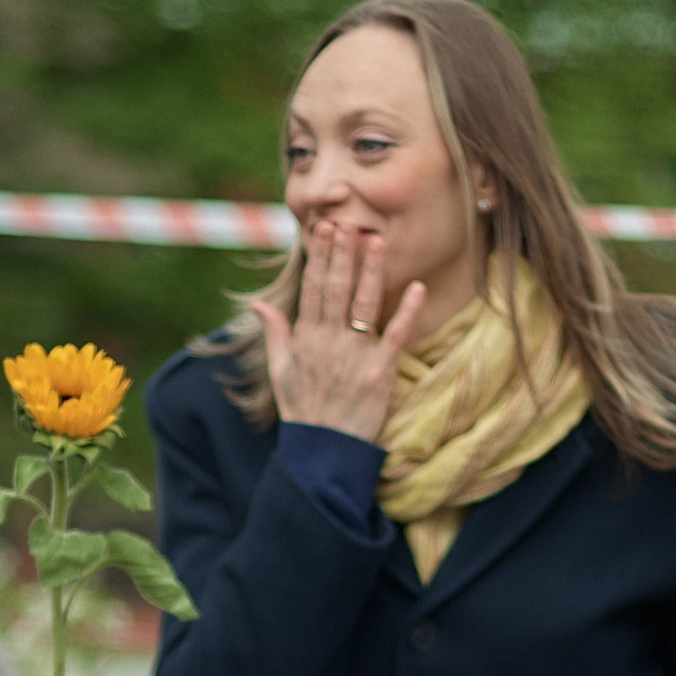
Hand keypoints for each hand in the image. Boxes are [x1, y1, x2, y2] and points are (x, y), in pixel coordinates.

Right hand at [261, 221, 427, 442]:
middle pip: (336, 289)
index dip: (320, 257)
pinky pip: (395, 336)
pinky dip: (407, 311)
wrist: (323, 452)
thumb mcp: (280, 372)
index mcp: (306, 339)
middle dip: (343, 254)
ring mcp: (355, 356)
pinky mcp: (380, 373)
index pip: (312, 288)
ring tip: (377, 241)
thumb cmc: (303, 410)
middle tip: (349, 223)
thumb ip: (274, 333)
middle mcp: (329, 342)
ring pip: (364, 304)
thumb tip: (257, 303)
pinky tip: (417, 287)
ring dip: (371, 271)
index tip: (325, 229)